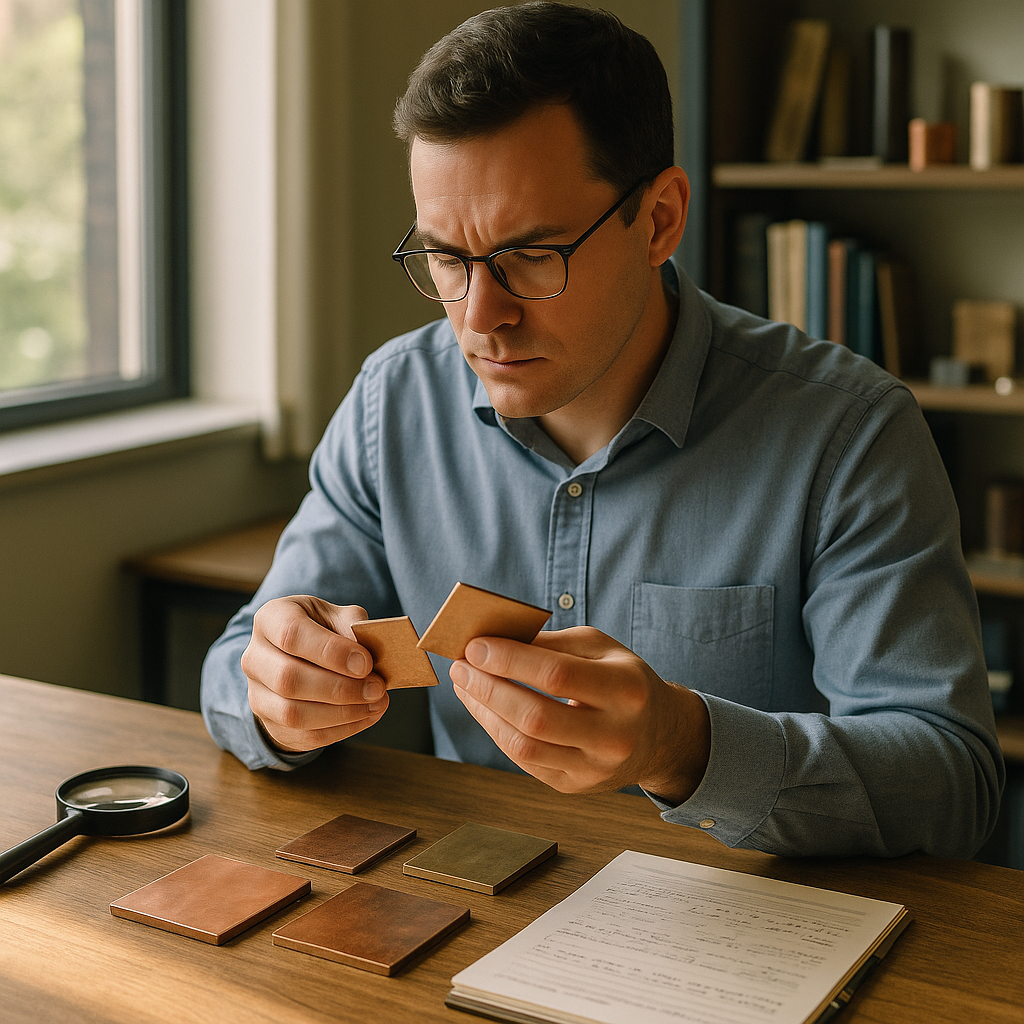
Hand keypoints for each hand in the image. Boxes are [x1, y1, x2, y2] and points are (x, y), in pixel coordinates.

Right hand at [241, 596, 387, 753]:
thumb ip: (352, 627)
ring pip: (293, 713)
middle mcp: (255, 657)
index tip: (366, 663)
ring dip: (342, 713)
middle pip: (289, 679)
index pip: (291, 635)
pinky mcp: (271, 723)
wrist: (301, 657)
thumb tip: (366, 657)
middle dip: (340, 688)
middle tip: (377, 688)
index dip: (331, 652)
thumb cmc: (324, 631)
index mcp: (271, 619)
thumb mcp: (337, 616)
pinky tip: (366, 715)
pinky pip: (304, 735)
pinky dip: (341, 729)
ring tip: (375, 703)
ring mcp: (257, 693)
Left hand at [449, 626, 709, 802]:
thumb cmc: (624, 680)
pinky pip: (524, 760)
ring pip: (524, 745)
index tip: (475, 646)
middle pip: (535, 716)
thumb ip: (552, 643)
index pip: (557, 675)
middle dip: (488, 688)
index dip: (510, 660)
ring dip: (484, 712)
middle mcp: (615, 735)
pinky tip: (484, 708)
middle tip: (461, 666)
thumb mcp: (602, 649)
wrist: (660, 736)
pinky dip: (497, 731)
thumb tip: (493, 640)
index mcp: (626, 690)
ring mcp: (595, 769)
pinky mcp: (575, 787)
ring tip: (465, 685)